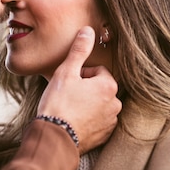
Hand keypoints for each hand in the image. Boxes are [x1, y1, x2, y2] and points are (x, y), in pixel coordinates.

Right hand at [37, 27, 120, 152]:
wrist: (54, 138)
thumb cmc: (59, 104)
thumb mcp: (66, 72)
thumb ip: (79, 50)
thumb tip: (88, 31)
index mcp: (109, 86)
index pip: (97, 71)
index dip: (80, 74)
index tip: (68, 82)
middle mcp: (115, 104)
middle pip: (99, 88)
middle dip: (85, 89)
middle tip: (67, 95)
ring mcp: (110, 122)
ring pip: (98, 105)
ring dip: (87, 105)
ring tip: (69, 110)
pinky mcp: (104, 136)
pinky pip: (97, 122)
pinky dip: (87, 120)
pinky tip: (73, 122)